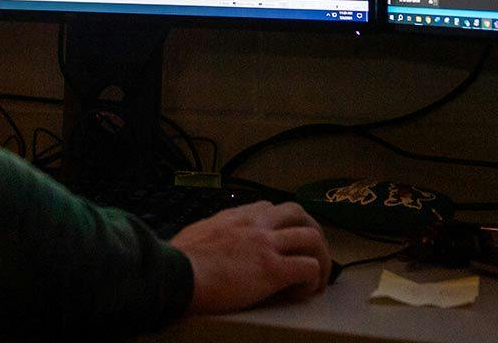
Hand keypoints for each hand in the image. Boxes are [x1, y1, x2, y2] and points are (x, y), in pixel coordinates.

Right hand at [170, 201, 330, 314]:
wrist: (176, 274)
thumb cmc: (179, 259)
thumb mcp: (197, 233)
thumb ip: (211, 232)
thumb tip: (208, 241)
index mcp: (237, 216)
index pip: (271, 208)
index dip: (283, 224)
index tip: (283, 241)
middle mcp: (256, 224)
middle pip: (299, 213)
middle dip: (312, 231)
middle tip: (313, 253)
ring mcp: (266, 244)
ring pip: (312, 238)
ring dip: (320, 257)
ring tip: (318, 276)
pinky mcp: (272, 269)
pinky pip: (309, 268)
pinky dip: (313, 279)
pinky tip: (304, 291)